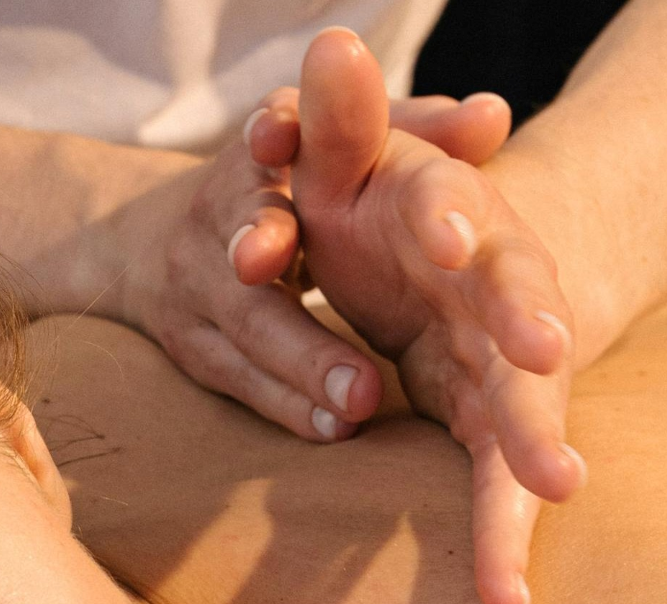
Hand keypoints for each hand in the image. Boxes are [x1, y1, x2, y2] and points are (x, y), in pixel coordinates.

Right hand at [95, 85, 513, 445]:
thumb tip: (493, 116)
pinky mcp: (194, 344)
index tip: (278, 134)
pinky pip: (242, 378)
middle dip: (265, 245)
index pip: (267, 124)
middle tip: (278, 266)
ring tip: (359, 399)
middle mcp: (220, 205)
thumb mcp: (351, 148)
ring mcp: (198, 280)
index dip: (272, 127)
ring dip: (303, 359)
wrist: (173, 246)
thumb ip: (421, 132)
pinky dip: (290, 403)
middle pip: (245, 228)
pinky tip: (336, 425)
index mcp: (264, 144)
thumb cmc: (300, 189)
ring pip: (247, 320)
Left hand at [275, 28, 587, 603]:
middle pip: (516, 304)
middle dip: (526, 323)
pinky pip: (495, 487)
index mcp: (450, 212)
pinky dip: (501, 538)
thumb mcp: (347, 159)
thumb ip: (336, 116)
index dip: (456, 219)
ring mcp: (502, 362)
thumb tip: (327, 43)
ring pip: (524, 404)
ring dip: (533, 446)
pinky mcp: (491, 424)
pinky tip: (507, 601)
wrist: (440, 264)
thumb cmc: (375, 207)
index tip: (453, 239)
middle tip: (544, 353)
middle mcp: (492, 286)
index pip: (454, 205)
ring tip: (555, 489)